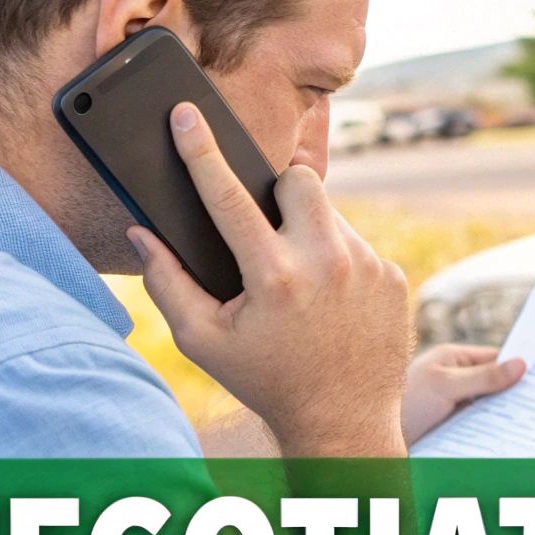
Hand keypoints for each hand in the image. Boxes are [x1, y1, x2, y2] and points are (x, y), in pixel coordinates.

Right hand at [131, 102, 412, 457]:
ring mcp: (368, 266)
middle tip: (265, 232)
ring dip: (308, 233)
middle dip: (278, 193)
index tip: (187, 112)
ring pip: (329, 214)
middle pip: (298, 179)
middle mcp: (327, 262)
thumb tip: (141, 233)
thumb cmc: (266, 381)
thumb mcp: (203, 341)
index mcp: (274, 275)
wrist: (345, 422)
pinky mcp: (393, 276)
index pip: (227, 194)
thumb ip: (167, 283)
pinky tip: (330, 302)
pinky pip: (358, 246)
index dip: (201, 149)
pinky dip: (338, 262)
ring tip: (299, 284)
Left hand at [400, 344, 525, 444]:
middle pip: (494, 382)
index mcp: (452, 359)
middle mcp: (453, 379)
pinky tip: (512, 437)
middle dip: (516, 391)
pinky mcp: (450, 426)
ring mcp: (452, 403)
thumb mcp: (446, 386)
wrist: (371, 440)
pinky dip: (493, 429)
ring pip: (488, 406)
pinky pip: (478, 425)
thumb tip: (522, 364)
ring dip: (506, 414)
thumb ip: (484, 377)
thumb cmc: (404, 404)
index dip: (519, 365)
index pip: (494, 357)